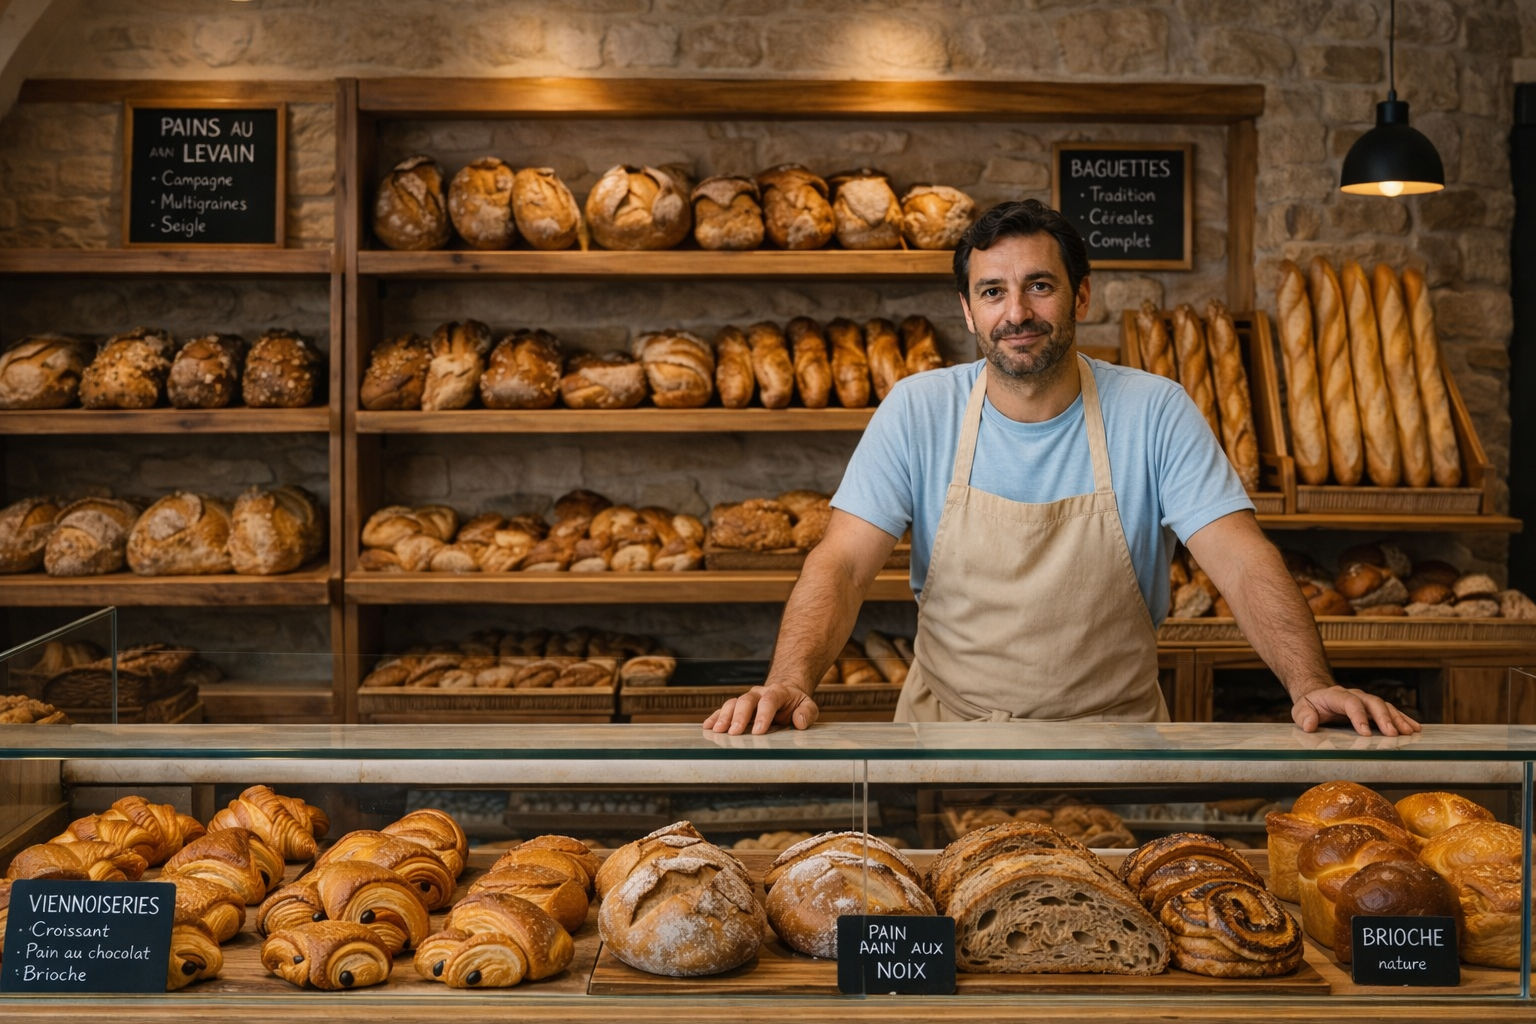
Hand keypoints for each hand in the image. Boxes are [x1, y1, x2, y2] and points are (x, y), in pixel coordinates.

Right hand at [703, 683, 818, 734]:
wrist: (785, 695)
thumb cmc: (797, 705)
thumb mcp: (808, 707)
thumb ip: (807, 713)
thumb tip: (798, 721)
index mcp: (778, 692)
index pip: (770, 700)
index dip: (763, 715)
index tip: (758, 731)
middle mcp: (759, 693)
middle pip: (746, 700)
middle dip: (739, 716)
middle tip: (734, 732)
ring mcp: (746, 699)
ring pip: (732, 703)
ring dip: (724, 717)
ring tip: (717, 731)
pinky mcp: (737, 707)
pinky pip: (724, 710)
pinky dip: (715, 717)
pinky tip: (707, 726)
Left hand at [1291, 685, 1421, 736]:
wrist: (1319, 696)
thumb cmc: (1311, 706)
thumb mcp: (1301, 709)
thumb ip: (1304, 716)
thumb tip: (1309, 725)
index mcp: (1336, 695)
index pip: (1350, 703)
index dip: (1358, 716)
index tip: (1364, 733)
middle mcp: (1355, 695)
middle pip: (1373, 703)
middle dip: (1384, 718)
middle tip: (1393, 734)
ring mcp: (1366, 701)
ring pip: (1385, 707)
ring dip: (1398, 719)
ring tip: (1410, 732)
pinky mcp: (1374, 709)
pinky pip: (1391, 712)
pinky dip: (1403, 719)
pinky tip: (1415, 728)